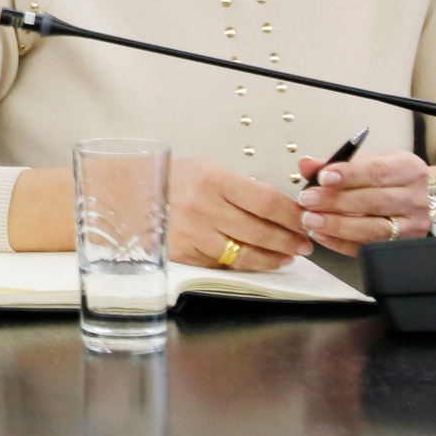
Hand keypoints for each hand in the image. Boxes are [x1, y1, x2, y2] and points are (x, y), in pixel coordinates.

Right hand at [166, 158, 313, 271]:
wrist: (130, 196)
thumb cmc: (172, 181)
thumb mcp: (206, 170)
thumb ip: (240, 188)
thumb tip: (280, 207)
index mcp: (213, 179)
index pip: (266, 200)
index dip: (292, 215)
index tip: (306, 220)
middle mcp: (204, 207)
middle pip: (261, 230)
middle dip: (290, 239)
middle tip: (305, 243)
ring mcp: (194, 233)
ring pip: (247, 254)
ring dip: (275, 257)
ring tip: (289, 255)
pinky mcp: (187, 254)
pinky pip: (227, 264)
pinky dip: (250, 265)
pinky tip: (262, 260)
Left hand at [296, 152, 430, 254]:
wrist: (426, 198)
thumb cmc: (390, 177)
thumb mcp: (370, 161)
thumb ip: (336, 162)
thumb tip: (306, 164)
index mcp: (408, 169)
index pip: (377, 171)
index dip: (348, 175)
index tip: (322, 177)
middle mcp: (415, 198)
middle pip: (374, 202)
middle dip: (336, 202)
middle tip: (307, 201)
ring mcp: (413, 226)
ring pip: (374, 229)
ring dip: (338, 225)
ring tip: (310, 220)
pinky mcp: (403, 246)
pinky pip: (370, 247)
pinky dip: (342, 243)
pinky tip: (321, 236)